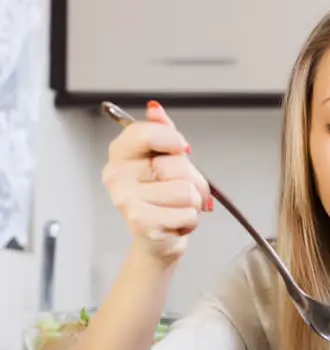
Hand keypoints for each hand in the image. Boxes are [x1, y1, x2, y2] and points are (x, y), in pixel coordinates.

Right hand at [101, 100, 211, 261]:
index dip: (172, 139)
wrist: (157, 240)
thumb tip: (155, 110)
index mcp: (120, 154)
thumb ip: (163, 133)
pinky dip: (190, 221)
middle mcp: (116, 175)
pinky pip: (187, 214)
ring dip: (192, 203)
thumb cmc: (164, 199)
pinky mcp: (141, 222)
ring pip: (185, 192)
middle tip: (178, 190)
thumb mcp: (167, 160)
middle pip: (175, 165)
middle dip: (190, 180)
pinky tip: (174, 222)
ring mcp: (126, 200)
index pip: (145, 133)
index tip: (179, 149)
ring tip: (176, 208)